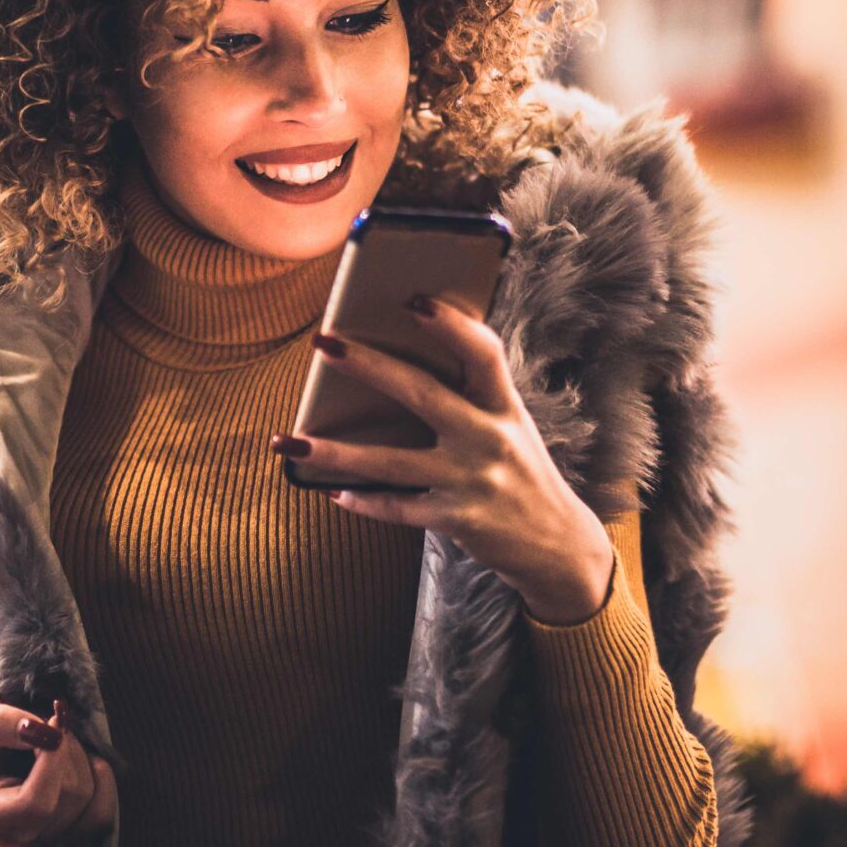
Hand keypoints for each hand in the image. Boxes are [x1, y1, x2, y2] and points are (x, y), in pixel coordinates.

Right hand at [0, 693, 116, 844]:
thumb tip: (41, 730)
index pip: (36, 804)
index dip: (53, 760)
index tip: (54, 720)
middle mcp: (18, 834)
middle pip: (67, 797)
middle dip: (66, 748)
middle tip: (49, 720)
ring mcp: (45, 834)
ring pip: (87, 799)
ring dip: (80, 757)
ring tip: (56, 738)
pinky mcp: (67, 826)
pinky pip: (101, 810)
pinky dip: (100, 777)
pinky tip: (82, 756)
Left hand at [271, 293, 617, 622]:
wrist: (557, 546)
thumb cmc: (518, 469)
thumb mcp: (508, 426)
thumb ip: (471, 397)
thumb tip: (399, 357)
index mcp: (504, 406)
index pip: (484, 355)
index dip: (451, 326)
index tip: (413, 301)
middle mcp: (490, 439)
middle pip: (422, 394)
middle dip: (369, 366)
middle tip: (324, 343)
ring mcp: (472, 481)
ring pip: (392, 461)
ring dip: (335, 453)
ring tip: (288, 441)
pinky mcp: (458, 519)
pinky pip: (399, 508)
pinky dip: (364, 500)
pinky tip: (333, 492)